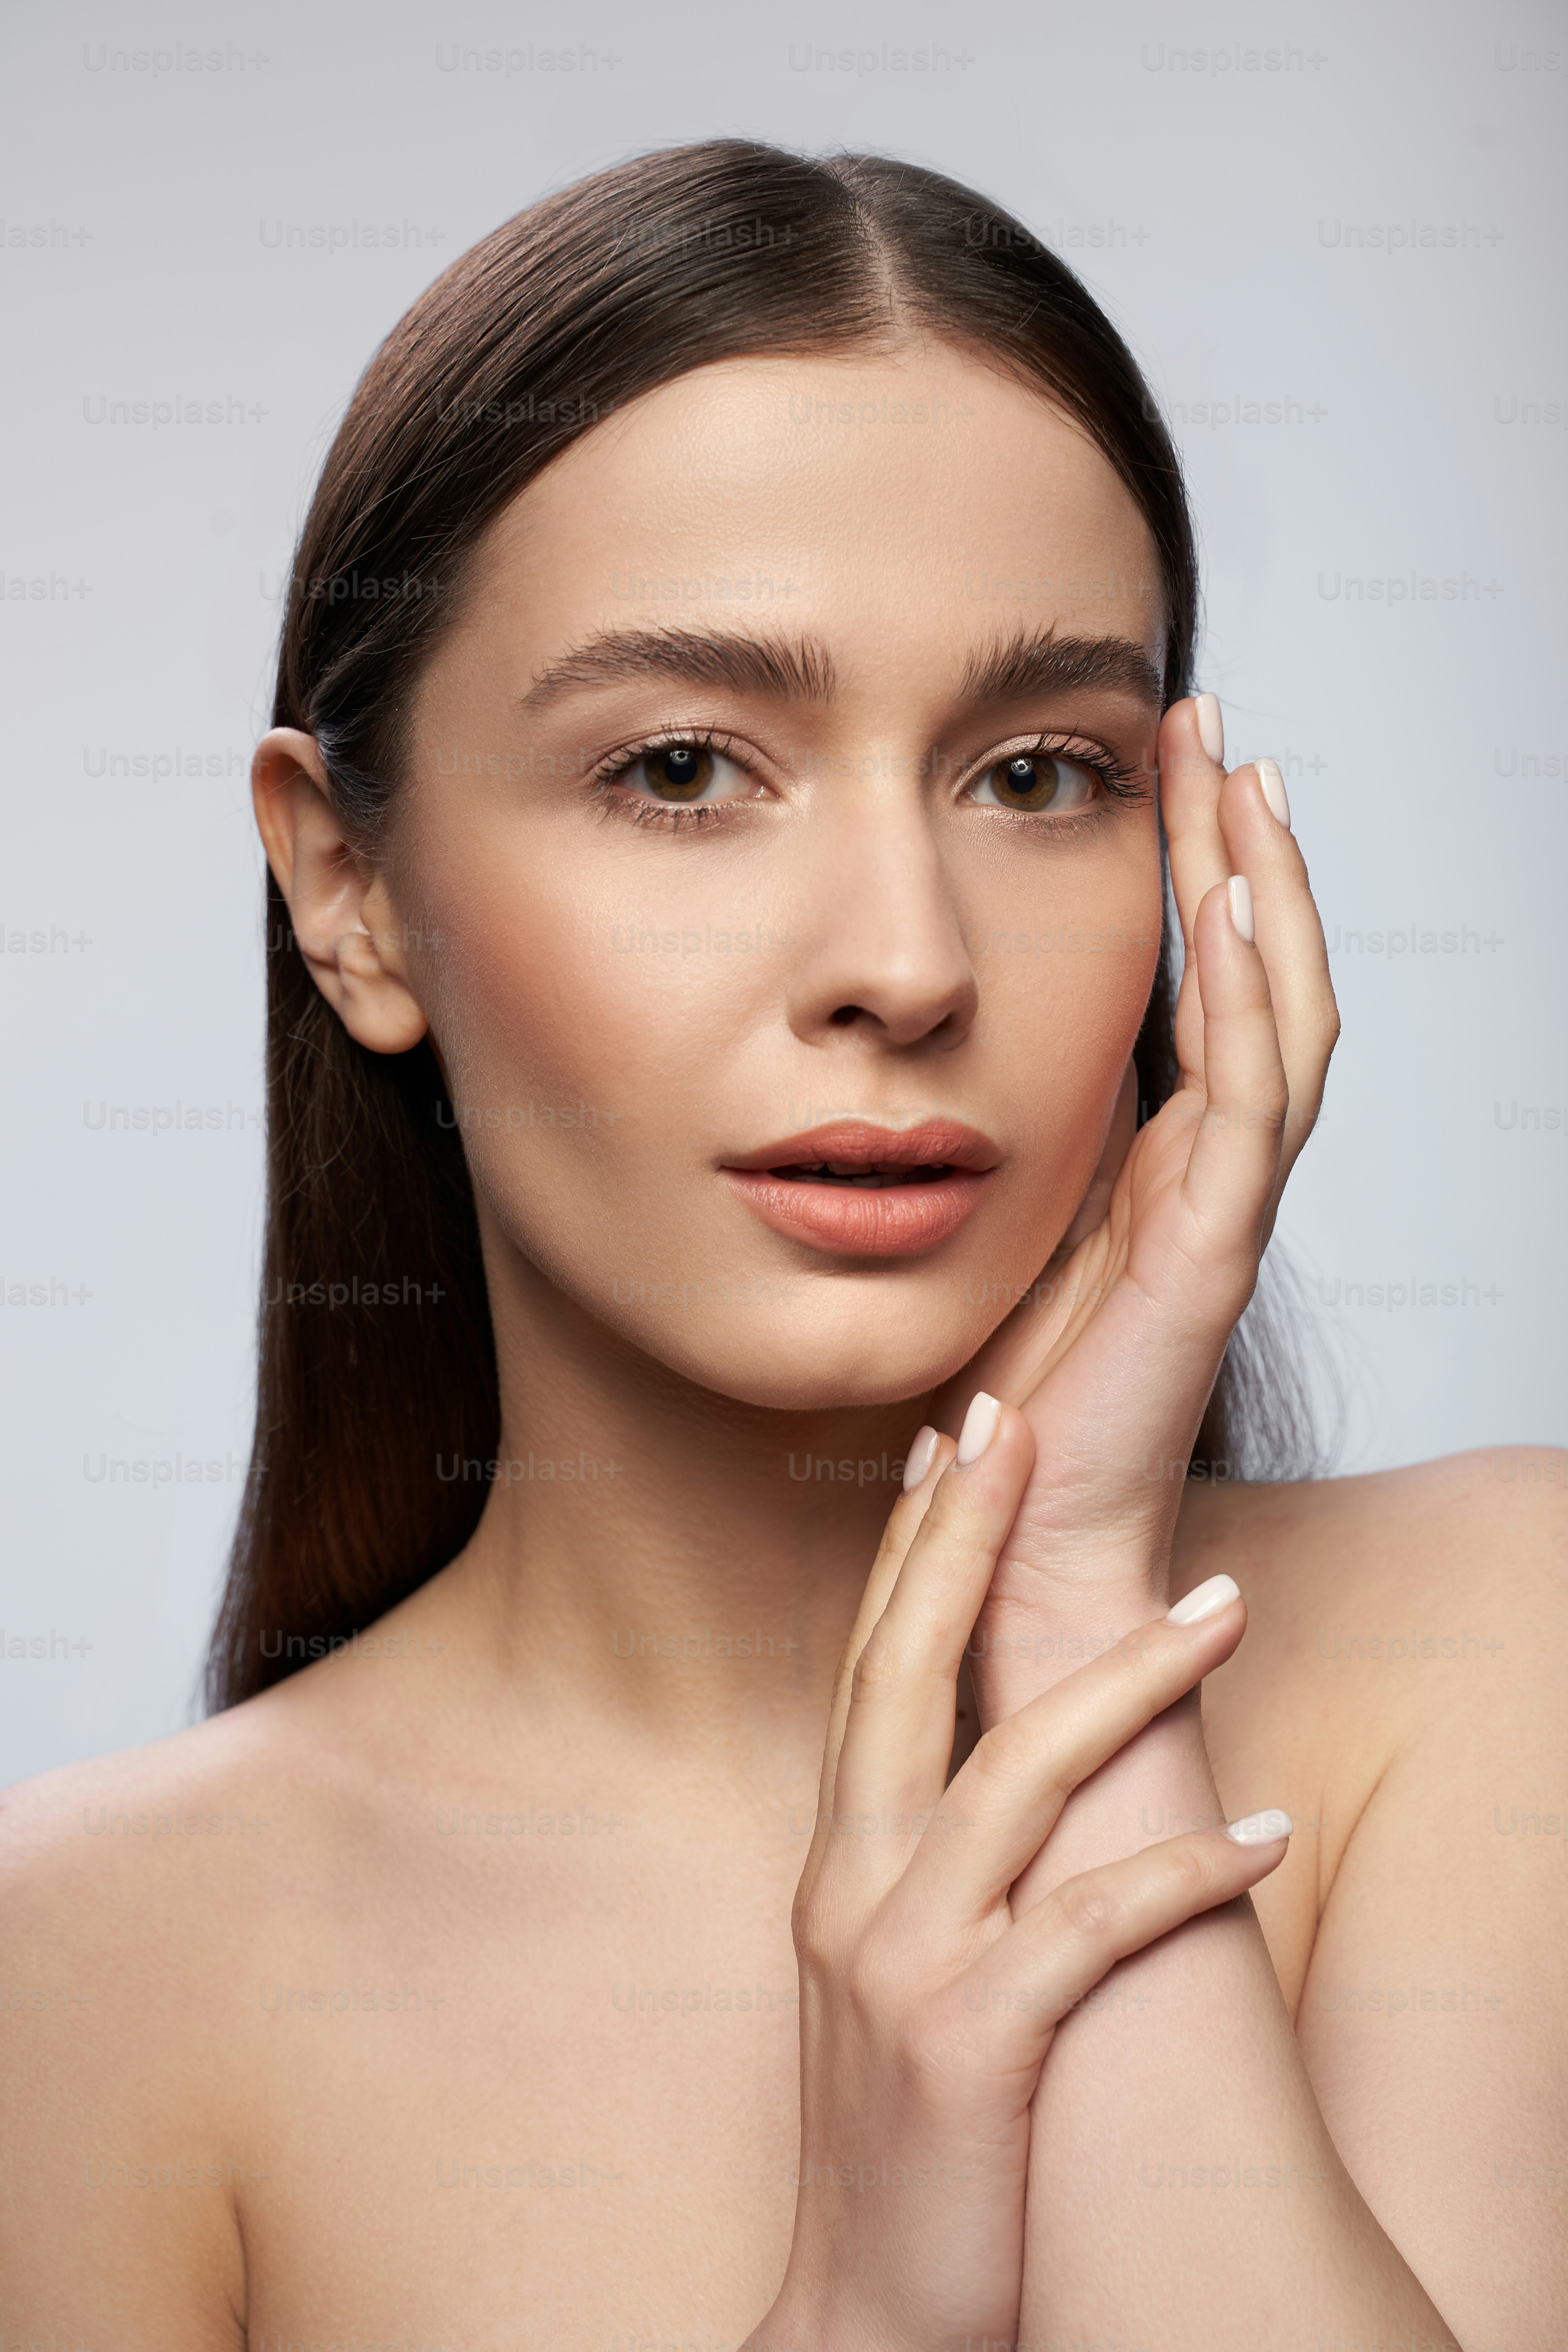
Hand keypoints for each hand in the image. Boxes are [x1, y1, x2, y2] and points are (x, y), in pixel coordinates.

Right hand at [750, 1397, 1289, 2351]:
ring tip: (1230, 1607)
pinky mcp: (971, 2046)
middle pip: (908, 1673)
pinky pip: (1091, 1928)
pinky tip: (1266, 1835)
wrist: (860, 2315)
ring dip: (1127, 1683)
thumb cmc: (902, 2130)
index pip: (870, 1664)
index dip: (907, 1545)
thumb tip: (986, 1750)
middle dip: (962, 1538)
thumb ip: (919, 1854)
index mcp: (837, 1860)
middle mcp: (853, 1886)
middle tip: (1020, 1420)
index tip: (950, 1437)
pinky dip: (1185, 1872)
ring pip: (1016, 1775)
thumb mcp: (883, 1965)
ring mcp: (904, 1963)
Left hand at [931, 698, 1339, 1717]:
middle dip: (1240, 843)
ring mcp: (1220, 1205)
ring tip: (1239, 773)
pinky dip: (1241, 1002)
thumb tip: (948, 1054)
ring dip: (1261, 890)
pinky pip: (1244, 1102)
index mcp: (1160, 1158)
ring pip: (1277, 1016)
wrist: (1023, 1537)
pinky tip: (1226, 908)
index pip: (1203, 985)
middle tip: (1214, 720)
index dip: (1197, 869)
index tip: (1165, 758)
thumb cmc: (1007, 1403)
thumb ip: (1011, 1147)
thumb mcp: (1001, 1232)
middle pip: (1259, 974)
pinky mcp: (1206, 1251)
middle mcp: (1207, 1168)